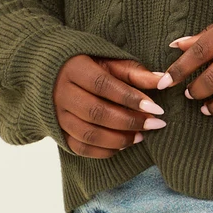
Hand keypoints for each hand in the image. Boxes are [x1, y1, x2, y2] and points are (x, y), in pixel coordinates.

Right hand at [52, 54, 170, 157]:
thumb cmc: (87, 64)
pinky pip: (81, 148)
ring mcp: (57, 115)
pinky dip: (105, 151)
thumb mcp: (108, 61)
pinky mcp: (58, 132)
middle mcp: (61, 92)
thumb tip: (162, 81)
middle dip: (130, 122)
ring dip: (120, 139)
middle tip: (155, 124)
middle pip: (97, 112)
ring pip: (89, 134)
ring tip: (141, 136)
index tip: (157, 108)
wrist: (49, 74)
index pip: (103, 85)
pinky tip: (123, 144)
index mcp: (73, 68)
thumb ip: (133, 72)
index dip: (131, 99)